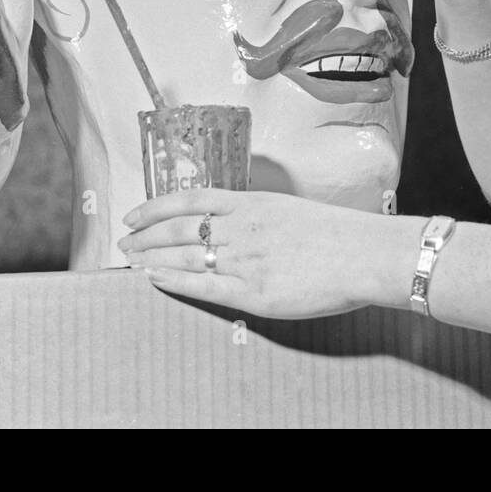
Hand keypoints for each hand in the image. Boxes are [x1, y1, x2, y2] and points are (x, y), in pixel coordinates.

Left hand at [119, 188, 419, 317]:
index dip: (157, 206)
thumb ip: (258, 217)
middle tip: (124, 241)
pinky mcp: (254, 291)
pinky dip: (174, 281)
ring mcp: (246, 259)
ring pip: (184, 256)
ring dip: (151, 258)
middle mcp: (243, 227)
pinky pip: (204, 285)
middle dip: (145, 235)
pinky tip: (154, 279)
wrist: (366, 253)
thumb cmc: (338, 234)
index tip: (135, 213)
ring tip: (130, 261)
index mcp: (253, 202)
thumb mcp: (291, 211)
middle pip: (179, 228)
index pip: (191, 199)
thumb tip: (232, 225)